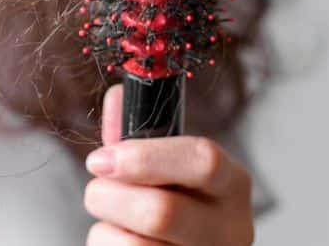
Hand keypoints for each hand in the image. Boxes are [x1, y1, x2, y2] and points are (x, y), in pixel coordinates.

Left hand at [82, 84, 253, 244]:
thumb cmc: (172, 201)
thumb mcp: (164, 164)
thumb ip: (138, 131)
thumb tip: (116, 97)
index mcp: (231, 184)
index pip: (204, 161)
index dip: (144, 158)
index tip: (102, 159)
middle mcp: (231, 229)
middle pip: (161, 213)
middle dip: (109, 197)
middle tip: (96, 192)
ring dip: (105, 228)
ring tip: (112, 222)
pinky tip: (121, 243)